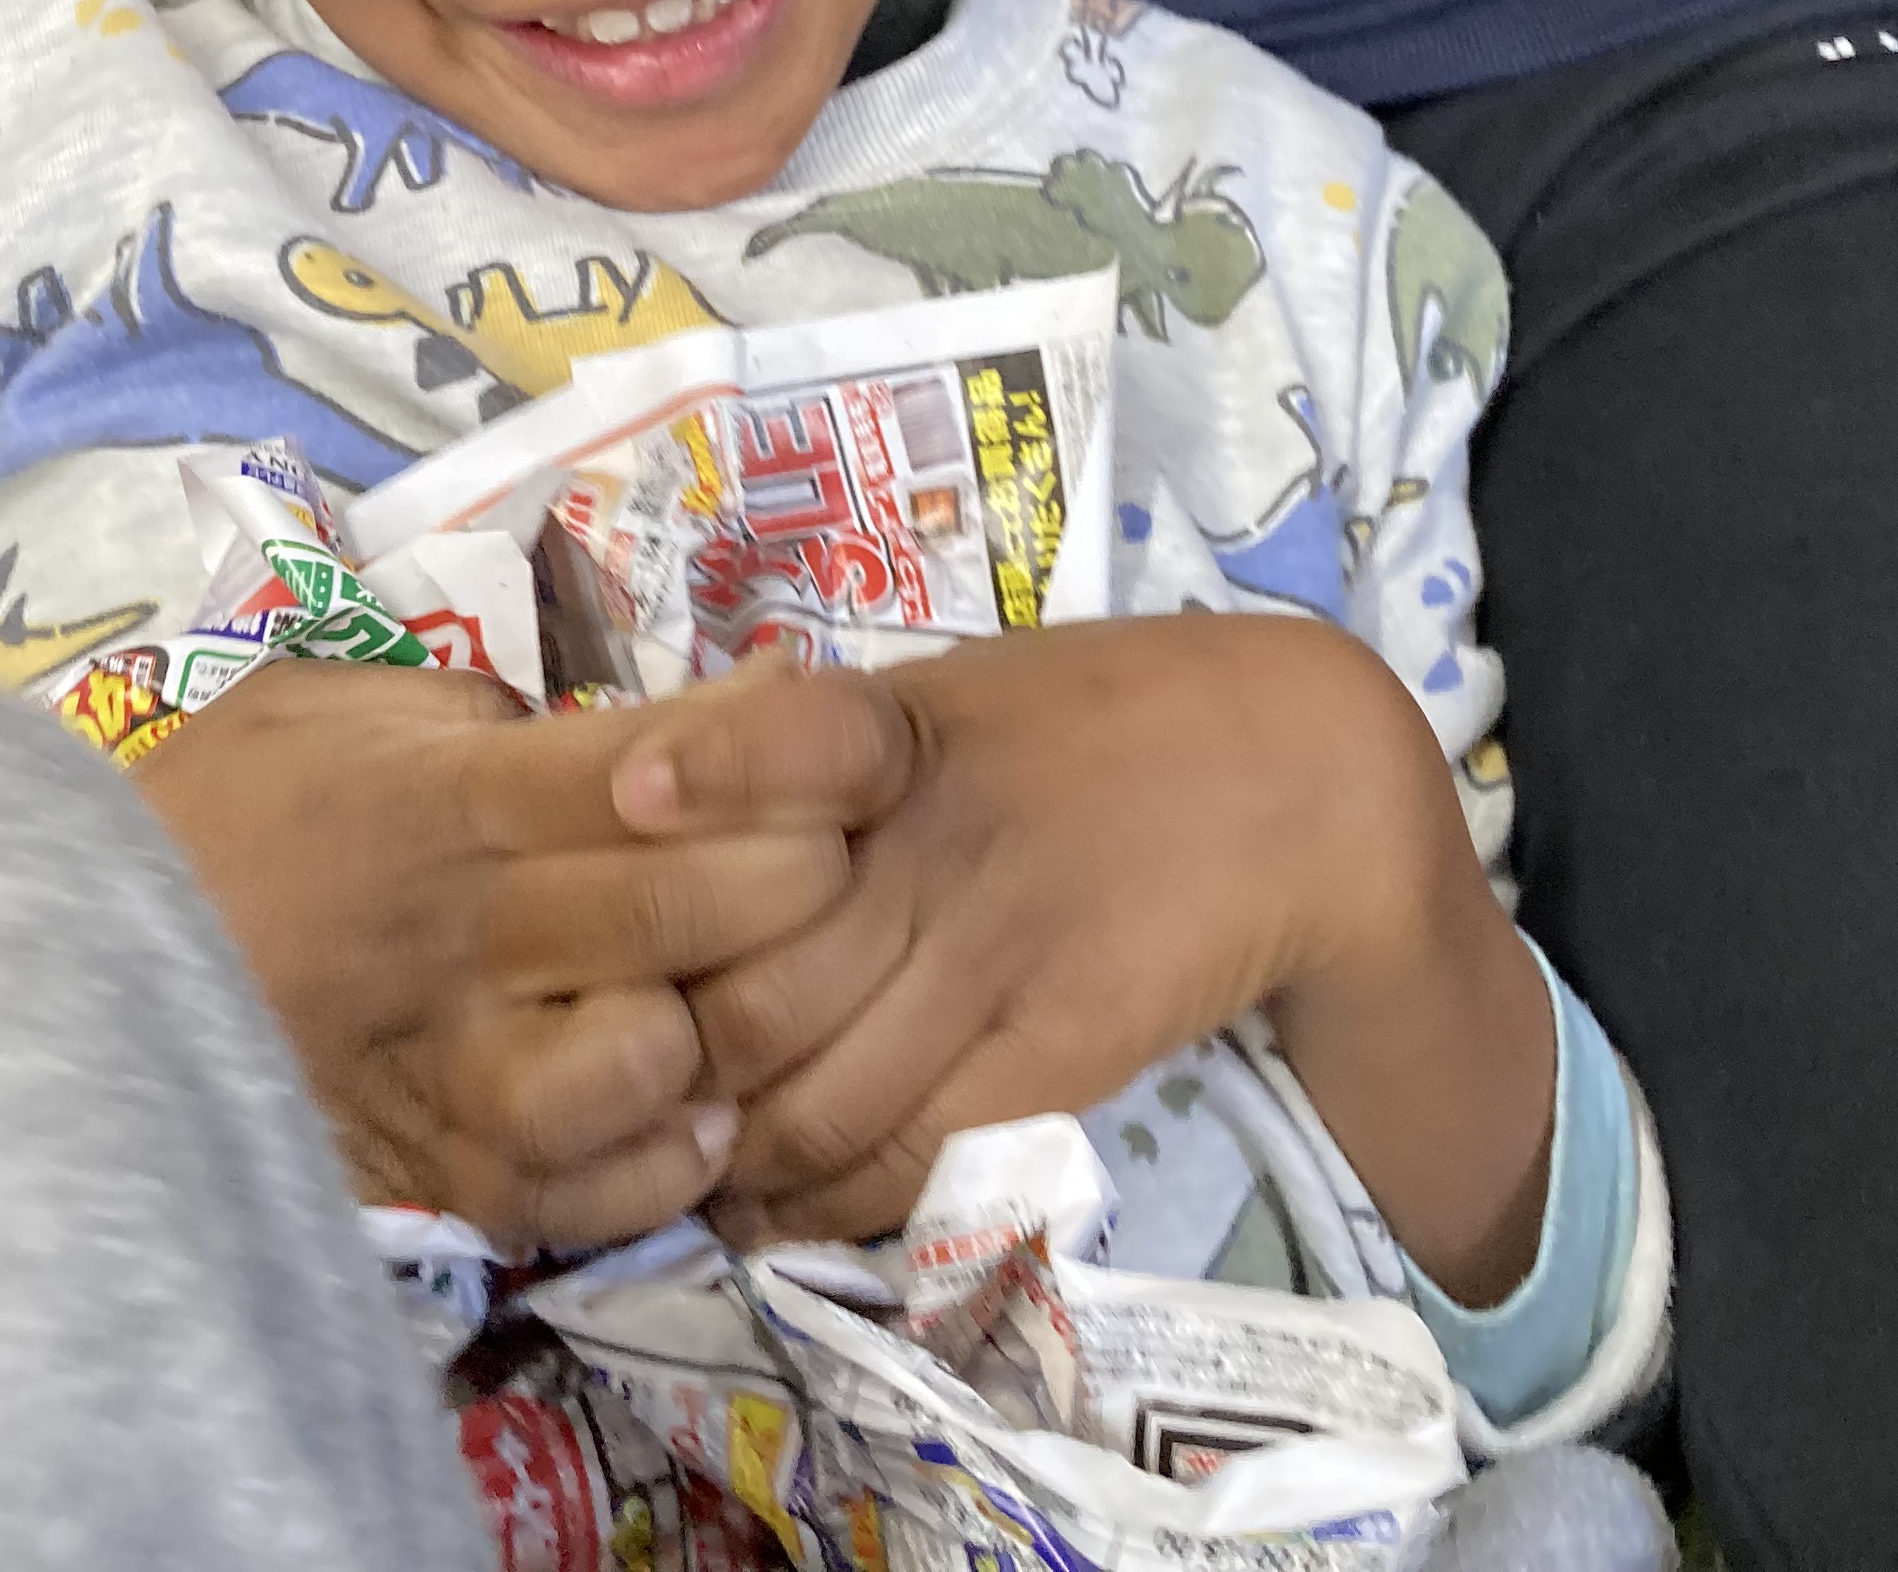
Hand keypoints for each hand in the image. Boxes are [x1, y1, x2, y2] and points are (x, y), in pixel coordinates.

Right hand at [132, 655, 905, 1247]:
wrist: (54, 976)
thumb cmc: (218, 817)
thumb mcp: (331, 702)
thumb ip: (481, 699)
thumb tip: (656, 709)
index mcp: (442, 796)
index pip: (649, 767)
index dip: (774, 754)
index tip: (852, 745)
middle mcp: (460, 935)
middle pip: (676, 905)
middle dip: (798, 877)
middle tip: (843, 862)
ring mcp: (449, 1071)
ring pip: (639, 1062)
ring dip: (726, 1024)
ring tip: (760, 994)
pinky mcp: (436, 1179)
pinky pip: (585, 1196)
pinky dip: (663, 1160)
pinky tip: (697, 1110)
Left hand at [621, 617, 1512, 1255]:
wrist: (1297, 784)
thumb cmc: (1098, 722)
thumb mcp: (947, 693)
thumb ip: (807, 751)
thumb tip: (640, 798)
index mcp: (892, 731)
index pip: (755, 755)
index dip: (669, 818)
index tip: (612, 856)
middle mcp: (929, 842)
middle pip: (743, 985)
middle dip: (656, 1059)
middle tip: (599, 1089)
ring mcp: (995, 955)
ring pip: (809, 1095)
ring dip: (724, 1156)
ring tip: (675, 1169)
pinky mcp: (1055, 1054)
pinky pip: (904, 1157)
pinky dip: (818, 1202)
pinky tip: (773, 1205)